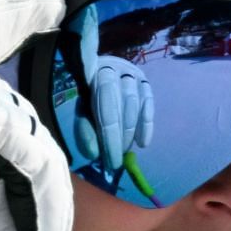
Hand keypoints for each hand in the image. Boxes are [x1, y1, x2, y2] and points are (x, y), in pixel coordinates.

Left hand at [73, 53, 155, 170]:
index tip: (111, 163)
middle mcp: (116, 70)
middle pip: (122, 109)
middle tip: (117, 160)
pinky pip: (149, 105)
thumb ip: (85, 129)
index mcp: (94, 75)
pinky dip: (147, 126)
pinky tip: (143, 143)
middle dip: (120, 139)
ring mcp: (133, 74)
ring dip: (132, 133)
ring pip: (136, 106)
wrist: (101, 68)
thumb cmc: (88, 93)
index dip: (109, 140)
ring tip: (126, 151)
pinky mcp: (145, 82)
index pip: (105, 111)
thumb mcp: (81, 109)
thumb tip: (95, 153)